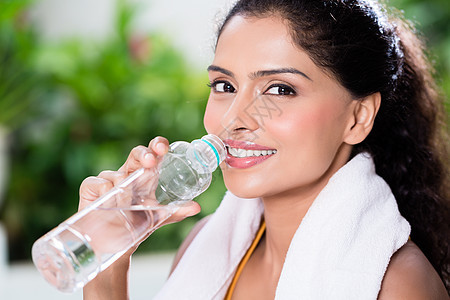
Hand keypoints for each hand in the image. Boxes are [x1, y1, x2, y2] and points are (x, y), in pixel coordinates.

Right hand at [80, 136, 200, 298]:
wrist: (115, 246)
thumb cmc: (136, 225)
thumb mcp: (158, 218)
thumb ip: (176, 211)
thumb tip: (197, 207)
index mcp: (145, 176)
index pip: (152, 153)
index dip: (157, 145)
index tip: (164, 148)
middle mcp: (127, 173)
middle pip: (135, 154)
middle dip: (143, 154)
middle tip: (151, 162)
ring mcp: (108, 179)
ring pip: (117, 173)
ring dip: (124, 187)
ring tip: (126, 204)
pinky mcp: (90, 188)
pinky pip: (99, 182)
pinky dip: (106, 190)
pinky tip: (110, 201)